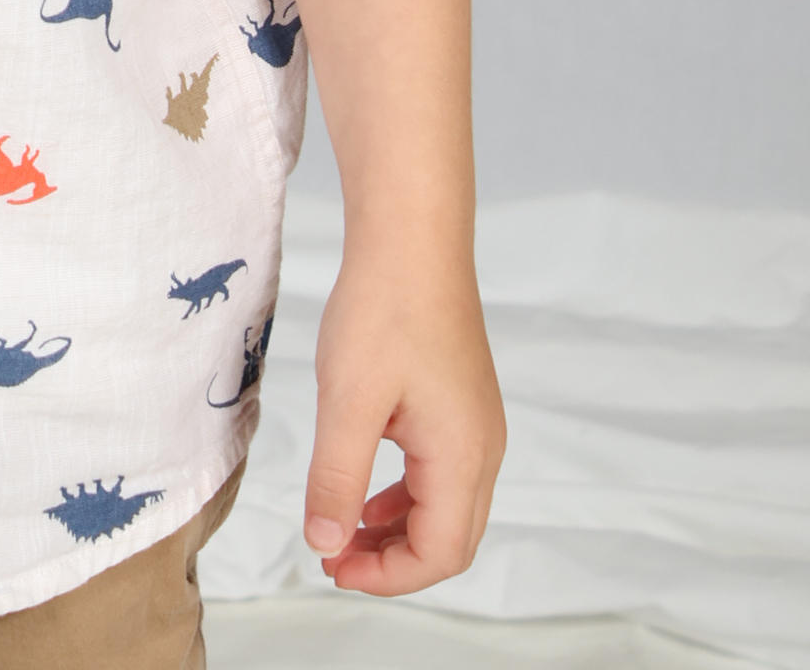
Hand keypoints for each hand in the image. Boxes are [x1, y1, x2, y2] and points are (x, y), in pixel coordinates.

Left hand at [302, 244, 504, 592]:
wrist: (412, 234)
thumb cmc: (385, 307)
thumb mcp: (349, 400)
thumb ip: (337, 479)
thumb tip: (326, 545)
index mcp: (463, 455)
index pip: (440, 553)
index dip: (387, 576)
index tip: (332, 566)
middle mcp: (483, 447)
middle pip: (450, 538)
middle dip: (392, 561)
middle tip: (333, 557)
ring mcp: (476, 423)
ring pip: (445, 506)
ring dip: (396, 529)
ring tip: (342, 530)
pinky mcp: (461, 402)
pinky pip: (440, 471)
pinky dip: (403, 493)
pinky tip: (364, 484)